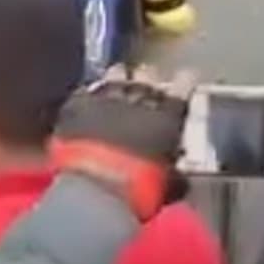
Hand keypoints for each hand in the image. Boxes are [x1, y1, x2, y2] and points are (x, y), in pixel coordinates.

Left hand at [48, 64, 194, 220]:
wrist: (96, 191)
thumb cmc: (141, 191)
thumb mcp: (168, 184)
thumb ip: (174, 172)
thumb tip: (176, 176)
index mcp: (169, 111)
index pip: (185, 82)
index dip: (184, 82)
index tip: (183, 84)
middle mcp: (140, 94)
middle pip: (149, 73)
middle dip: (148, 82)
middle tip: (145, 95)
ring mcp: (106, 94)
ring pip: (116, 73)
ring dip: (118, 82)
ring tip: (115, 94)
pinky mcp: (77, 102)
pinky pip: (86, 91)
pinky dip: (88, 98)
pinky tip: (86, 107)